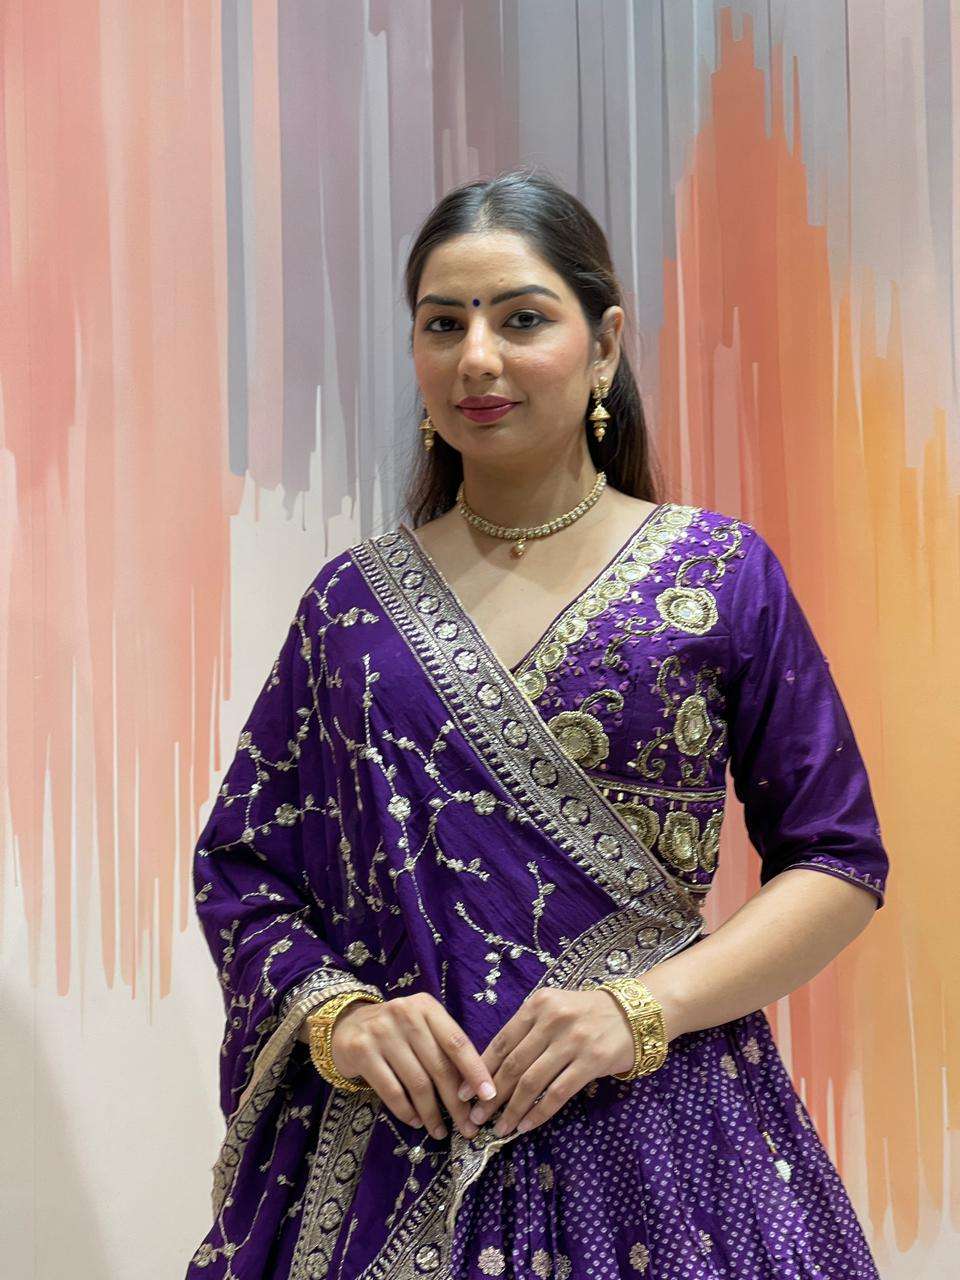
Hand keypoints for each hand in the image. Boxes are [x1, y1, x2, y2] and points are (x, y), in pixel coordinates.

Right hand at [326, 992, 497, 1140]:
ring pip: (417, 1083)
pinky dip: (407, 1111)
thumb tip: (476, 1090)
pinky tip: (415, 1122)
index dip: (475, 1071)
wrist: (346, 1024)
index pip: (457, 1042)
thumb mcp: (422, 1028)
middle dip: (456, 1103)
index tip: (489, 1097)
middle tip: (468, 1128)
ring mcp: (381, 1032)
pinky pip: (392, 1091)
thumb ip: (445, 1049)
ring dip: (432, 1114)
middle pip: (439, 1067)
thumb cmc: (396, 1031)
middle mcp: (405, 1015)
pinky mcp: (362, 1052)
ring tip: (440, 1131)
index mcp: (427, 1007)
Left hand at [456, 987, 641, 1138]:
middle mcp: (552, 1019)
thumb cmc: (587, 1014)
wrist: (634, 1013)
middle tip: (476, 1117)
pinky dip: (538, 1112)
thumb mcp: (554, 1010)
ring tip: (500, 1128)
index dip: (480, 1070)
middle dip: (491, 1095)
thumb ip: (527, 1032)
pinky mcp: (591, 1061)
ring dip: (512, 1109)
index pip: (502, 1041)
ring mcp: (573, 1040)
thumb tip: (491, 1071)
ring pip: (532, 1081)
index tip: (464, 1093)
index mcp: (538, 1005)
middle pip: (513, 1064)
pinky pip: (558, 1093)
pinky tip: (526, 1125)